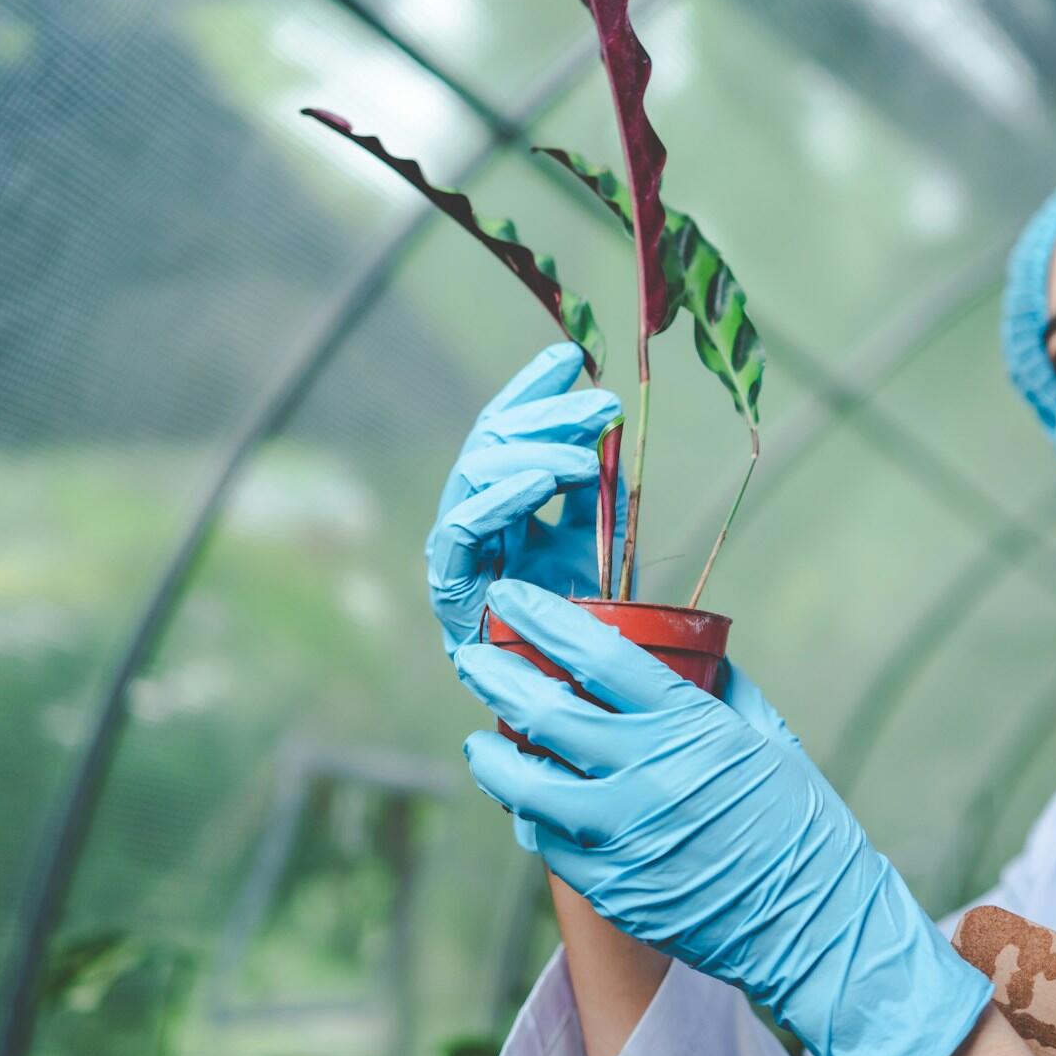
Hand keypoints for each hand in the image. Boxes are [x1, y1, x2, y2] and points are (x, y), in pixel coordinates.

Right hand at [425, 342, 624, 656]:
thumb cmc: (579, 626)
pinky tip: (543, 481)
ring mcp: (456, 553)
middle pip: (491, 443)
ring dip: (533, 453)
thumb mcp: (597, 543)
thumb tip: (606, 427)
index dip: (530, 390)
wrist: (568, 699)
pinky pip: (461, 530)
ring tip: (587, 458)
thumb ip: (594, 491)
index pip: (506, 431)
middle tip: (603, 405)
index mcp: (502, 506)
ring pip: (474, 474)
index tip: (569, 356)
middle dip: (545, 414)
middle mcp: (472, 522)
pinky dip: (501, 499)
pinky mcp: (449, 589)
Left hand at [453, 579, 993, 1055]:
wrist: (818, 925)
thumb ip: (721, 690)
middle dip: (495, 676)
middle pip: (545, 712)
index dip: (544, 620)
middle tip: (471, 658)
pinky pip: (548, 843)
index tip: (511, 599)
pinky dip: (530, 816)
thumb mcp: (769, 737)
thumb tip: (692, 653)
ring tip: (481, 741)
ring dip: (492, 757)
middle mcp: (648, 775)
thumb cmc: (802, 824)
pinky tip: (525, 802)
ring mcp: (624, 836)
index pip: (598, 655)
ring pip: (525, 786)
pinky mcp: (613, 889)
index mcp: (689, 725)